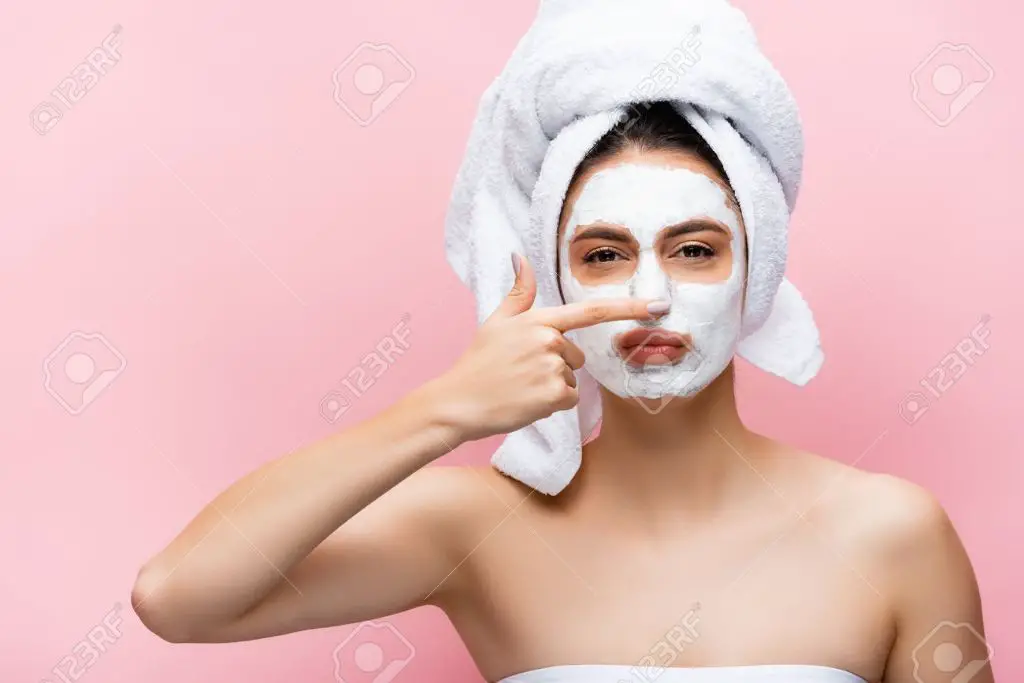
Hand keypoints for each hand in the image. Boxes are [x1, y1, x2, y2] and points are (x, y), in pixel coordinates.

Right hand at [429, 253, 665, 443]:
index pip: (591, 312)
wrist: (459, 402)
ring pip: (572, 379)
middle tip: (522, 373)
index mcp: (539, 320)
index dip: (629, 308)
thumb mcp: (496, 322)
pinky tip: (527, 401)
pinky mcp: (554, 395)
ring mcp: (553, 368)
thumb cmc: (478, 362)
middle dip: (557, 366)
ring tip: (521, 387)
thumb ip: (518, 292)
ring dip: (552, 387)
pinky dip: (552, 405)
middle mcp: (550, 341)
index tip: (659, 307)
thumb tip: (520, 256)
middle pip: (576, 356)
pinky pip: (569, 399)